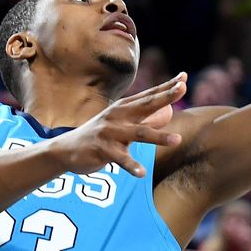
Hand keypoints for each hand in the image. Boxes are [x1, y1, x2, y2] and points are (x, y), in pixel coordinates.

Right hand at [49, 73, 186, 176]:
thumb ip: (142, 117)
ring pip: (139, 133)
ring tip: (177, 140)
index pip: (149, 95)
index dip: (167, 86)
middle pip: (146, 105)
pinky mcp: (102, 149)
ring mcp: (110, 132)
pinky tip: (142, 172)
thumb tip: (167, 111)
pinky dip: (131, 166)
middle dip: (165, 97)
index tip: (184, 77)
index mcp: (123, 108)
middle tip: (183, 89)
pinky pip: (120, 159)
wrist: (65, 150)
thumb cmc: (99, 136)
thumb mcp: (120, 124)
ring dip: (159, 137)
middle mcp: (117, 116)